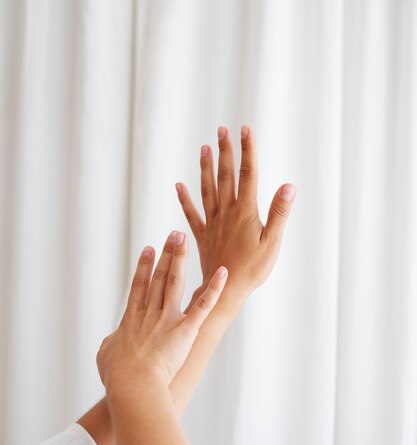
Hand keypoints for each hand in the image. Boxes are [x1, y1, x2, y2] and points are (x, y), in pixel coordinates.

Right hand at [96, 230, 227, 390]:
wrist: (132, 383)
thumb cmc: (116, 374)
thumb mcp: (105, 355)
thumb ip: (110, 343)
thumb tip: (112, 342)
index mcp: (131, 318)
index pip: (140, 285)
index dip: (145, 265)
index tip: (149, 248)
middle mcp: (150, 313)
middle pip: (159, 277)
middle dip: (167, 253)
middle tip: (174, 236)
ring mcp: (168, 319)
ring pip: (176, 282)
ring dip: (181, 259)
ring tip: (185, 239)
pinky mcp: (186, 329)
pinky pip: (204, 305)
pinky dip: (215, 288)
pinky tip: (223, 272)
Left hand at [176, 125, 295, 305]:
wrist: (224, 290)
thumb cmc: (253, 270)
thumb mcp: (272, 242)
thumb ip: (279, 213)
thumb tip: (289, 186)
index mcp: (245, 212)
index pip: (248, 174)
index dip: (248, 150)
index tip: (245, 129)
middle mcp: (226, 213)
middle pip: (226, 176)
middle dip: (225, 151)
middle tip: (222, 130)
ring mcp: (212, 223)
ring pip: (208, 190)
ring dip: (206, 168)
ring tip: (204, 148)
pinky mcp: (202, 236)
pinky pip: (192, 214)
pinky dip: (185, 199)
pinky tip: (178, 186)